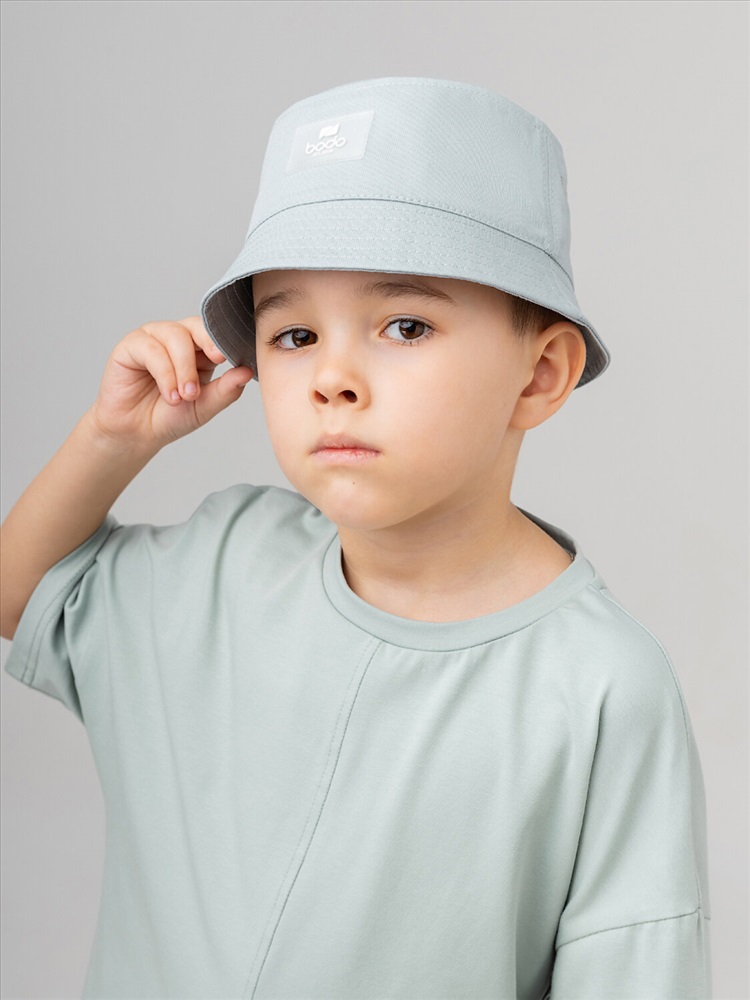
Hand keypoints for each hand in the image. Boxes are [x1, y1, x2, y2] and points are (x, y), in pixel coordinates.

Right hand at [90, 316, 253, 452]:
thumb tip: (247, 372)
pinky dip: (165, 373)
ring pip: (176, 336)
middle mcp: (175, 339)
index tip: (231, 356)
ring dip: (184, 368)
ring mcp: (153, 339)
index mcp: (198, 349)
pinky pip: (151, 348)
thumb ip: (225, 390)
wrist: (137, 433)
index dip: (224, 340)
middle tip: (217, 362)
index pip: (214, 333)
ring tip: (185, 396)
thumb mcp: (204, 406)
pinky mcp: (131, 345)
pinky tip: (169, 395)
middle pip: (196, 326)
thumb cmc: (169, 416)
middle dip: (209, 344)